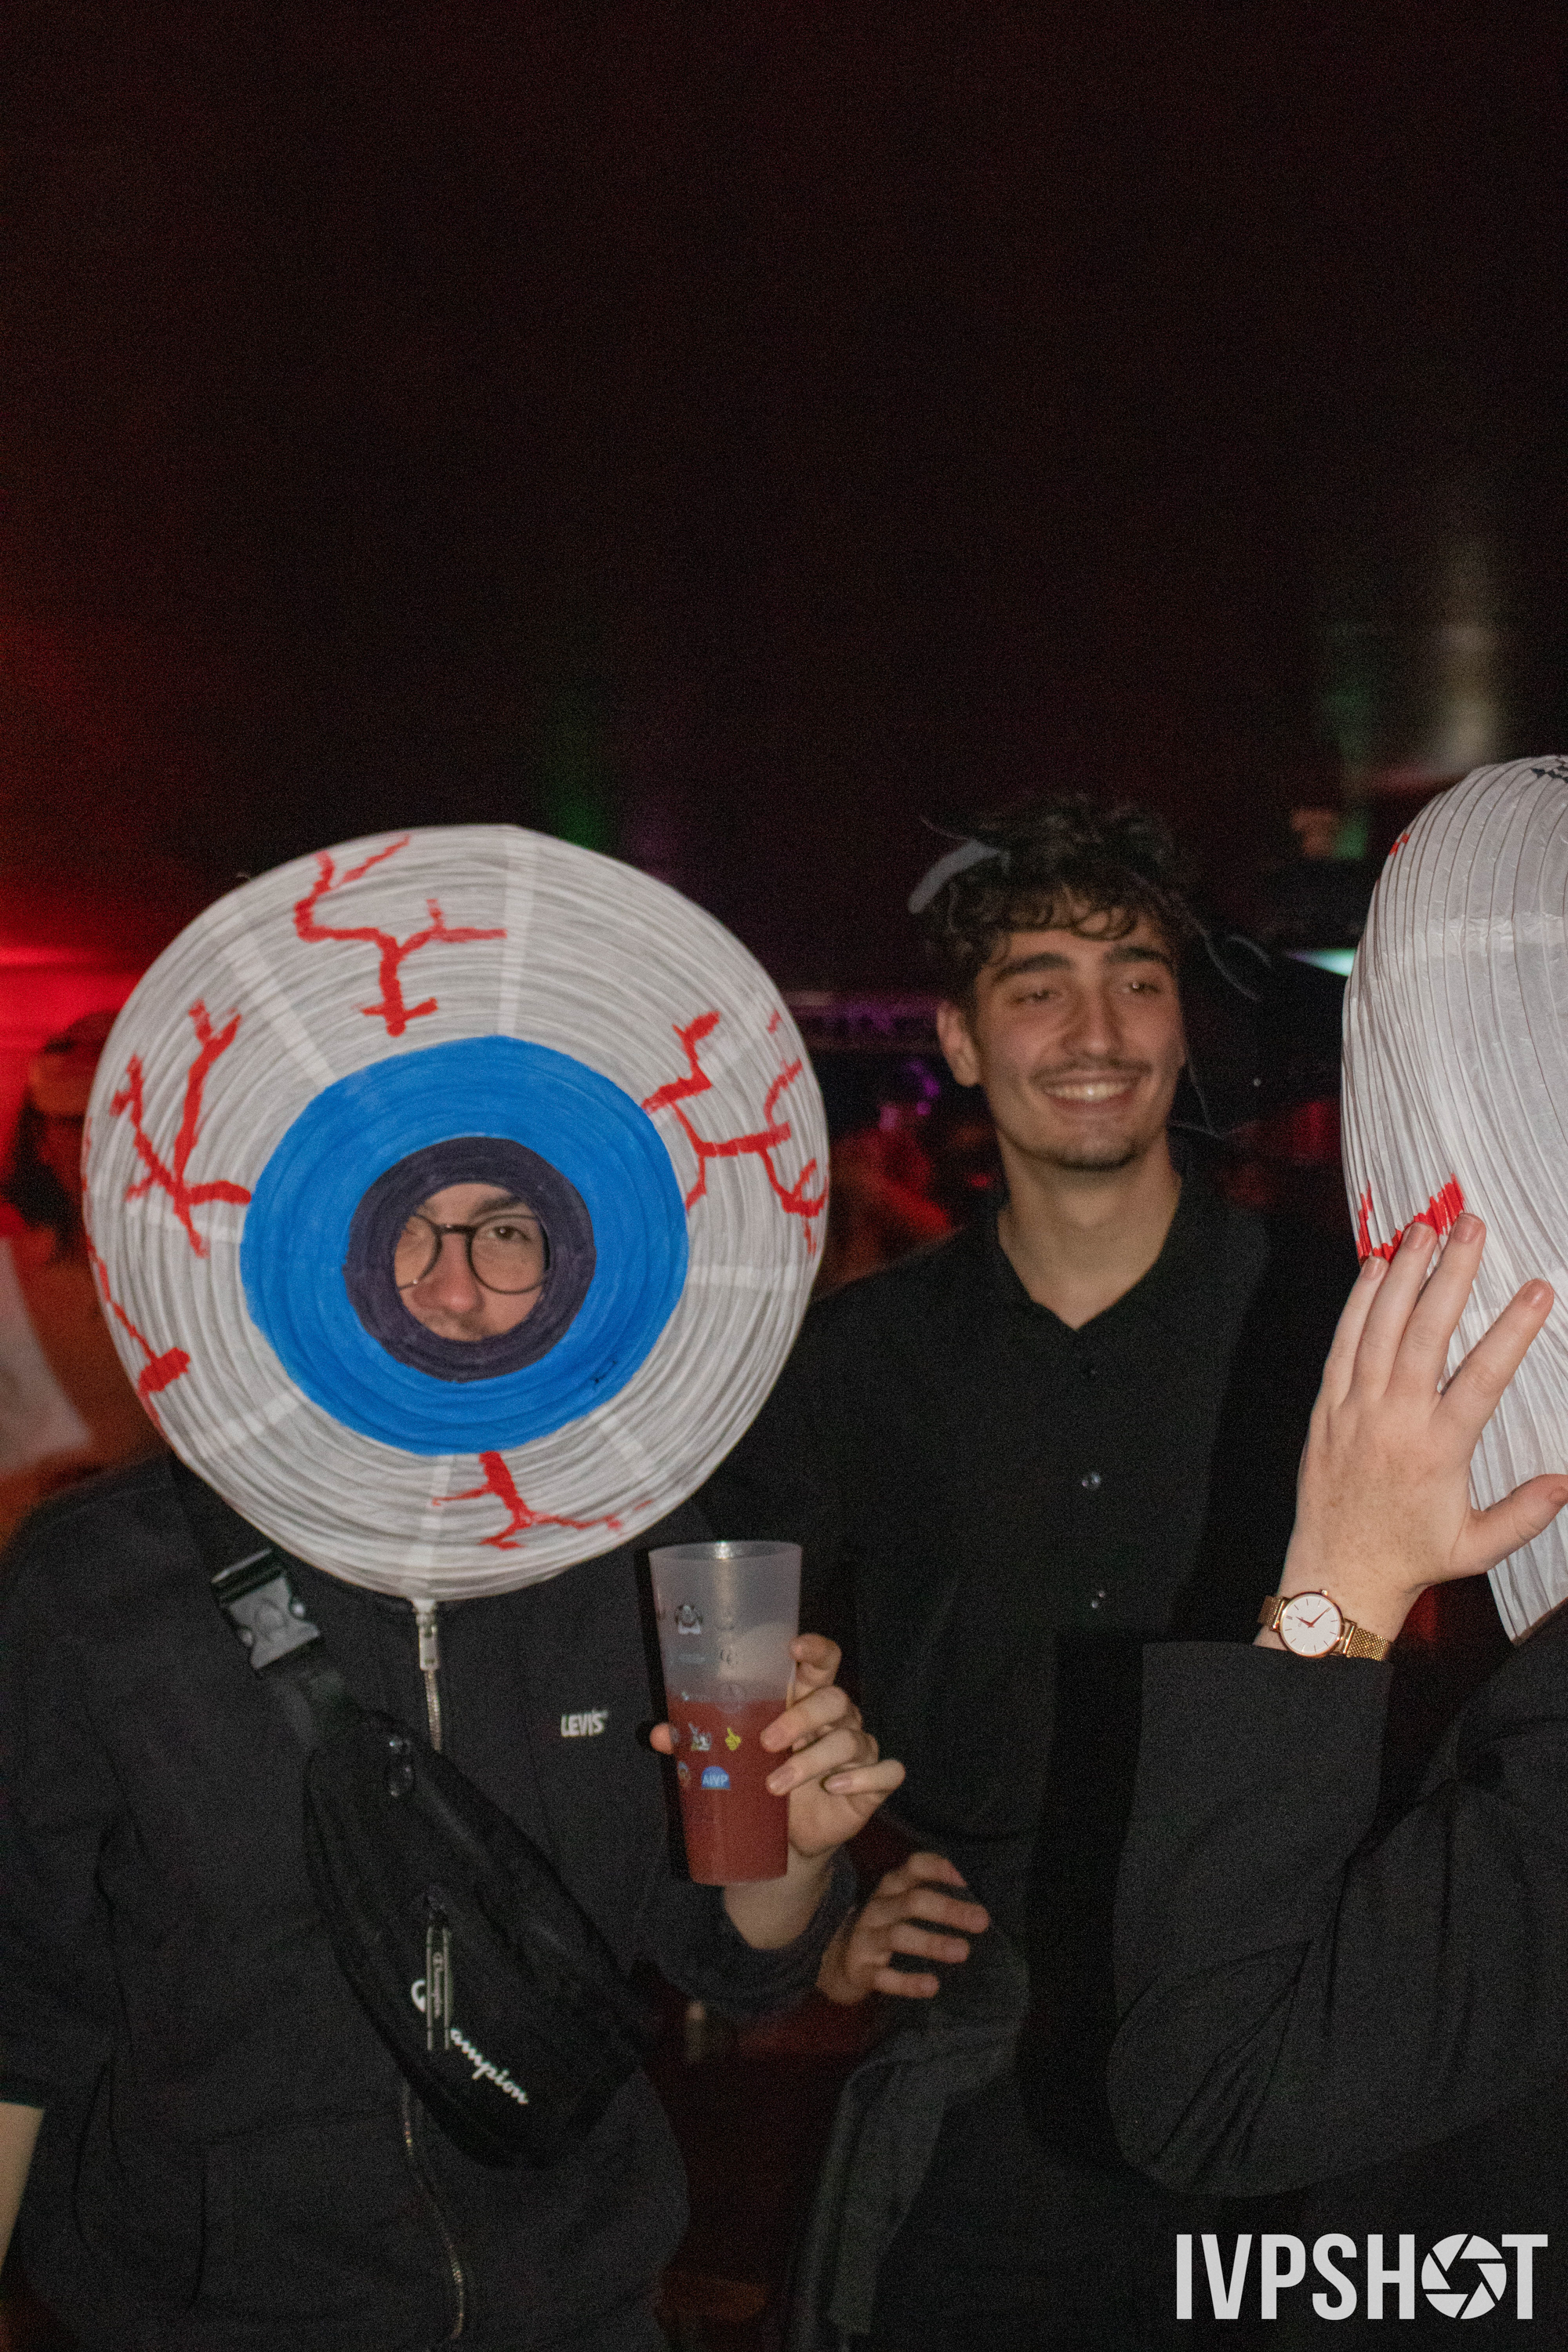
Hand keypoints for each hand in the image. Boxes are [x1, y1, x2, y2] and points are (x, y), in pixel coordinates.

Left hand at [650, 1634, 904, 1859]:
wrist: (789, 1839)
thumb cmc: (764, 1783)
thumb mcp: (734, 1760)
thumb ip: (701, 1742)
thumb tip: (656, 1734)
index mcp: (805, 1700)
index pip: (823, 1661)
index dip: (815, 1648)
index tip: (793, 1648)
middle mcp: (837, 1718)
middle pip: (835, 1698)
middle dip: (801, 1717)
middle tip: (767, 1743)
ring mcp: (859, 1749)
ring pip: (851, 1738)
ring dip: (813, 1760)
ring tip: (776, 1786)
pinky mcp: (874, 1782)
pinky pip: (886, 1770)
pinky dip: (863, 1777)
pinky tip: (836, 1788)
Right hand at [818, 1853, 989, 2002]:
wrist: (837, 1959)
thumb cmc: (886, 1925)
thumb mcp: (902, 1903)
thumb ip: (932, 1893)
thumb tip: (981, 1898)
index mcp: (892, 1886)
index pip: (914, 1867)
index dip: (939, 1869)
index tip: (968, 1879)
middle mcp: (877, 1907)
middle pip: (912, 1902)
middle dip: (948, 1909)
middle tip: (981, 1920)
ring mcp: (865, 1938)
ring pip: (898, 1936)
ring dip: (931, 1942)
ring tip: (963, 1951)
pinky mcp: (859, 1969)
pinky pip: (882, 1976)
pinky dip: (907, 1982)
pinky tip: (931, 1986)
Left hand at [1270, 1212, 1567, 1644]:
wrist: (1338, 1575)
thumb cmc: (1413, 1558)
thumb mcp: (1479, 1546)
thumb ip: (1525, 1513)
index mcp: (1439, 1449)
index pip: (1482, 1377)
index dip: (1512, 1330)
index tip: (1537, 1289)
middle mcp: (1395, 1420)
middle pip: (1426, 1332)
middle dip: (1452, 1274)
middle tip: (1472, 1226)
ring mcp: (1355, 1409)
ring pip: (1380, 1327)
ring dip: (1403, 1273)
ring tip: (1425, 1228)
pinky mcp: (1326, 1407)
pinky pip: (1342, 1344)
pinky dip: (1357, 1302)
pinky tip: (1375, 1266)